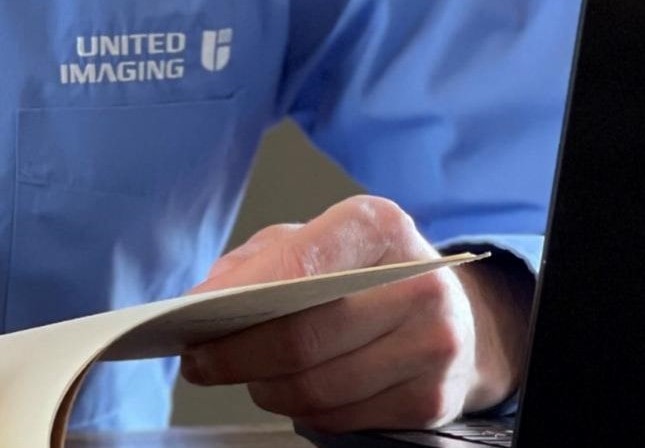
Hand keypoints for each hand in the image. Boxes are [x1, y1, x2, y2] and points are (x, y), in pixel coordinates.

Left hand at [179, 195, 530, 434]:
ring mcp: (432, 346)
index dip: (240, 295)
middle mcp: (417, 283)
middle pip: (303, 337)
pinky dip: (303, 410)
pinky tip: (288, 390)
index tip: (193, 315)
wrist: (451, 313)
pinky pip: (341, 419)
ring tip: (242, 375)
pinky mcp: (432, 400)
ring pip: (318, 387)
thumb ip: (258, 262)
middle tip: (198, 361)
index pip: (300, 265)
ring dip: (265, 387)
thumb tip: (204, 298)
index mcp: (380, 226)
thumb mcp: (314, 240)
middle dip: (237, 354)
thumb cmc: (363, 271)